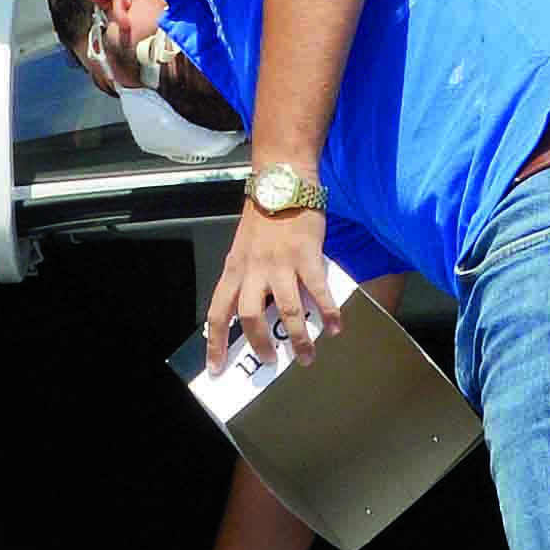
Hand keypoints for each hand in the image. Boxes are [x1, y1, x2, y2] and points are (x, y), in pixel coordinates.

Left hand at [205, 202, 338, 372]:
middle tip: (269, 362)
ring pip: (285, 311)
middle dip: (260, 345)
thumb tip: (259, 311)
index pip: (217, 313)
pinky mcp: (306, 256)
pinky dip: (327, 313)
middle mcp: (253, 270)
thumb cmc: (264, 215)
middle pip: (249, 317)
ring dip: (298, 338)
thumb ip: (248, 278)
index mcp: (233, 269)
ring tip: (306, 357)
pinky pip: (317, 291)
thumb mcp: (244, 248)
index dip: (215, 344)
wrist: (282, 181)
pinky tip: (335, 328)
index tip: (216, 368)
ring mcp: (280, 264)